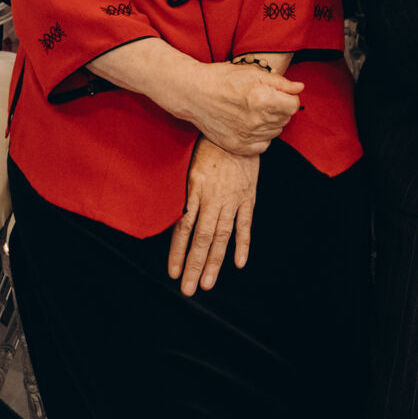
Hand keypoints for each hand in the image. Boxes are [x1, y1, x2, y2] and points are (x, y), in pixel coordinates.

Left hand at [168, 140, 258, 295]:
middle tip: (189, 289)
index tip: (173, 272)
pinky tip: (238, 263)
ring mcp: (233, 198)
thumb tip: (168, 215)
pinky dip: (243, 244)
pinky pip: (246, 223)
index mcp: (195, 188)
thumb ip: (181, 190)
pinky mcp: (248, 196)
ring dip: (215, 261)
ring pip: (222, 235)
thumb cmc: (207, 144)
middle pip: (202, 237)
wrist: (237, 129)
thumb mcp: (187, 163)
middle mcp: (214, 197)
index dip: (177, 251)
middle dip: (194, 265)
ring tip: (207, 283)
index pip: (184, 226)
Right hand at [177, 61, 303, 155]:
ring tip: (255, 110)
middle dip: (280, 108)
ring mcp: (247, 136)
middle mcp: (256, 121)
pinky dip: (261, 136)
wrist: (194, 94)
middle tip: (264, 99)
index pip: (293, 105)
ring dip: (271, 122)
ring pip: (275, 132)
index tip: (280, 94)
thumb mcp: (253, 72)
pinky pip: (263, 146)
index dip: (289, 97)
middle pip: (285, 119)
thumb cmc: (223, 79)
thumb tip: (299, 88)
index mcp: (262, 100)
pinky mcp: (238, 147)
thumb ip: (280, 82)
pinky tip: (250, 124)